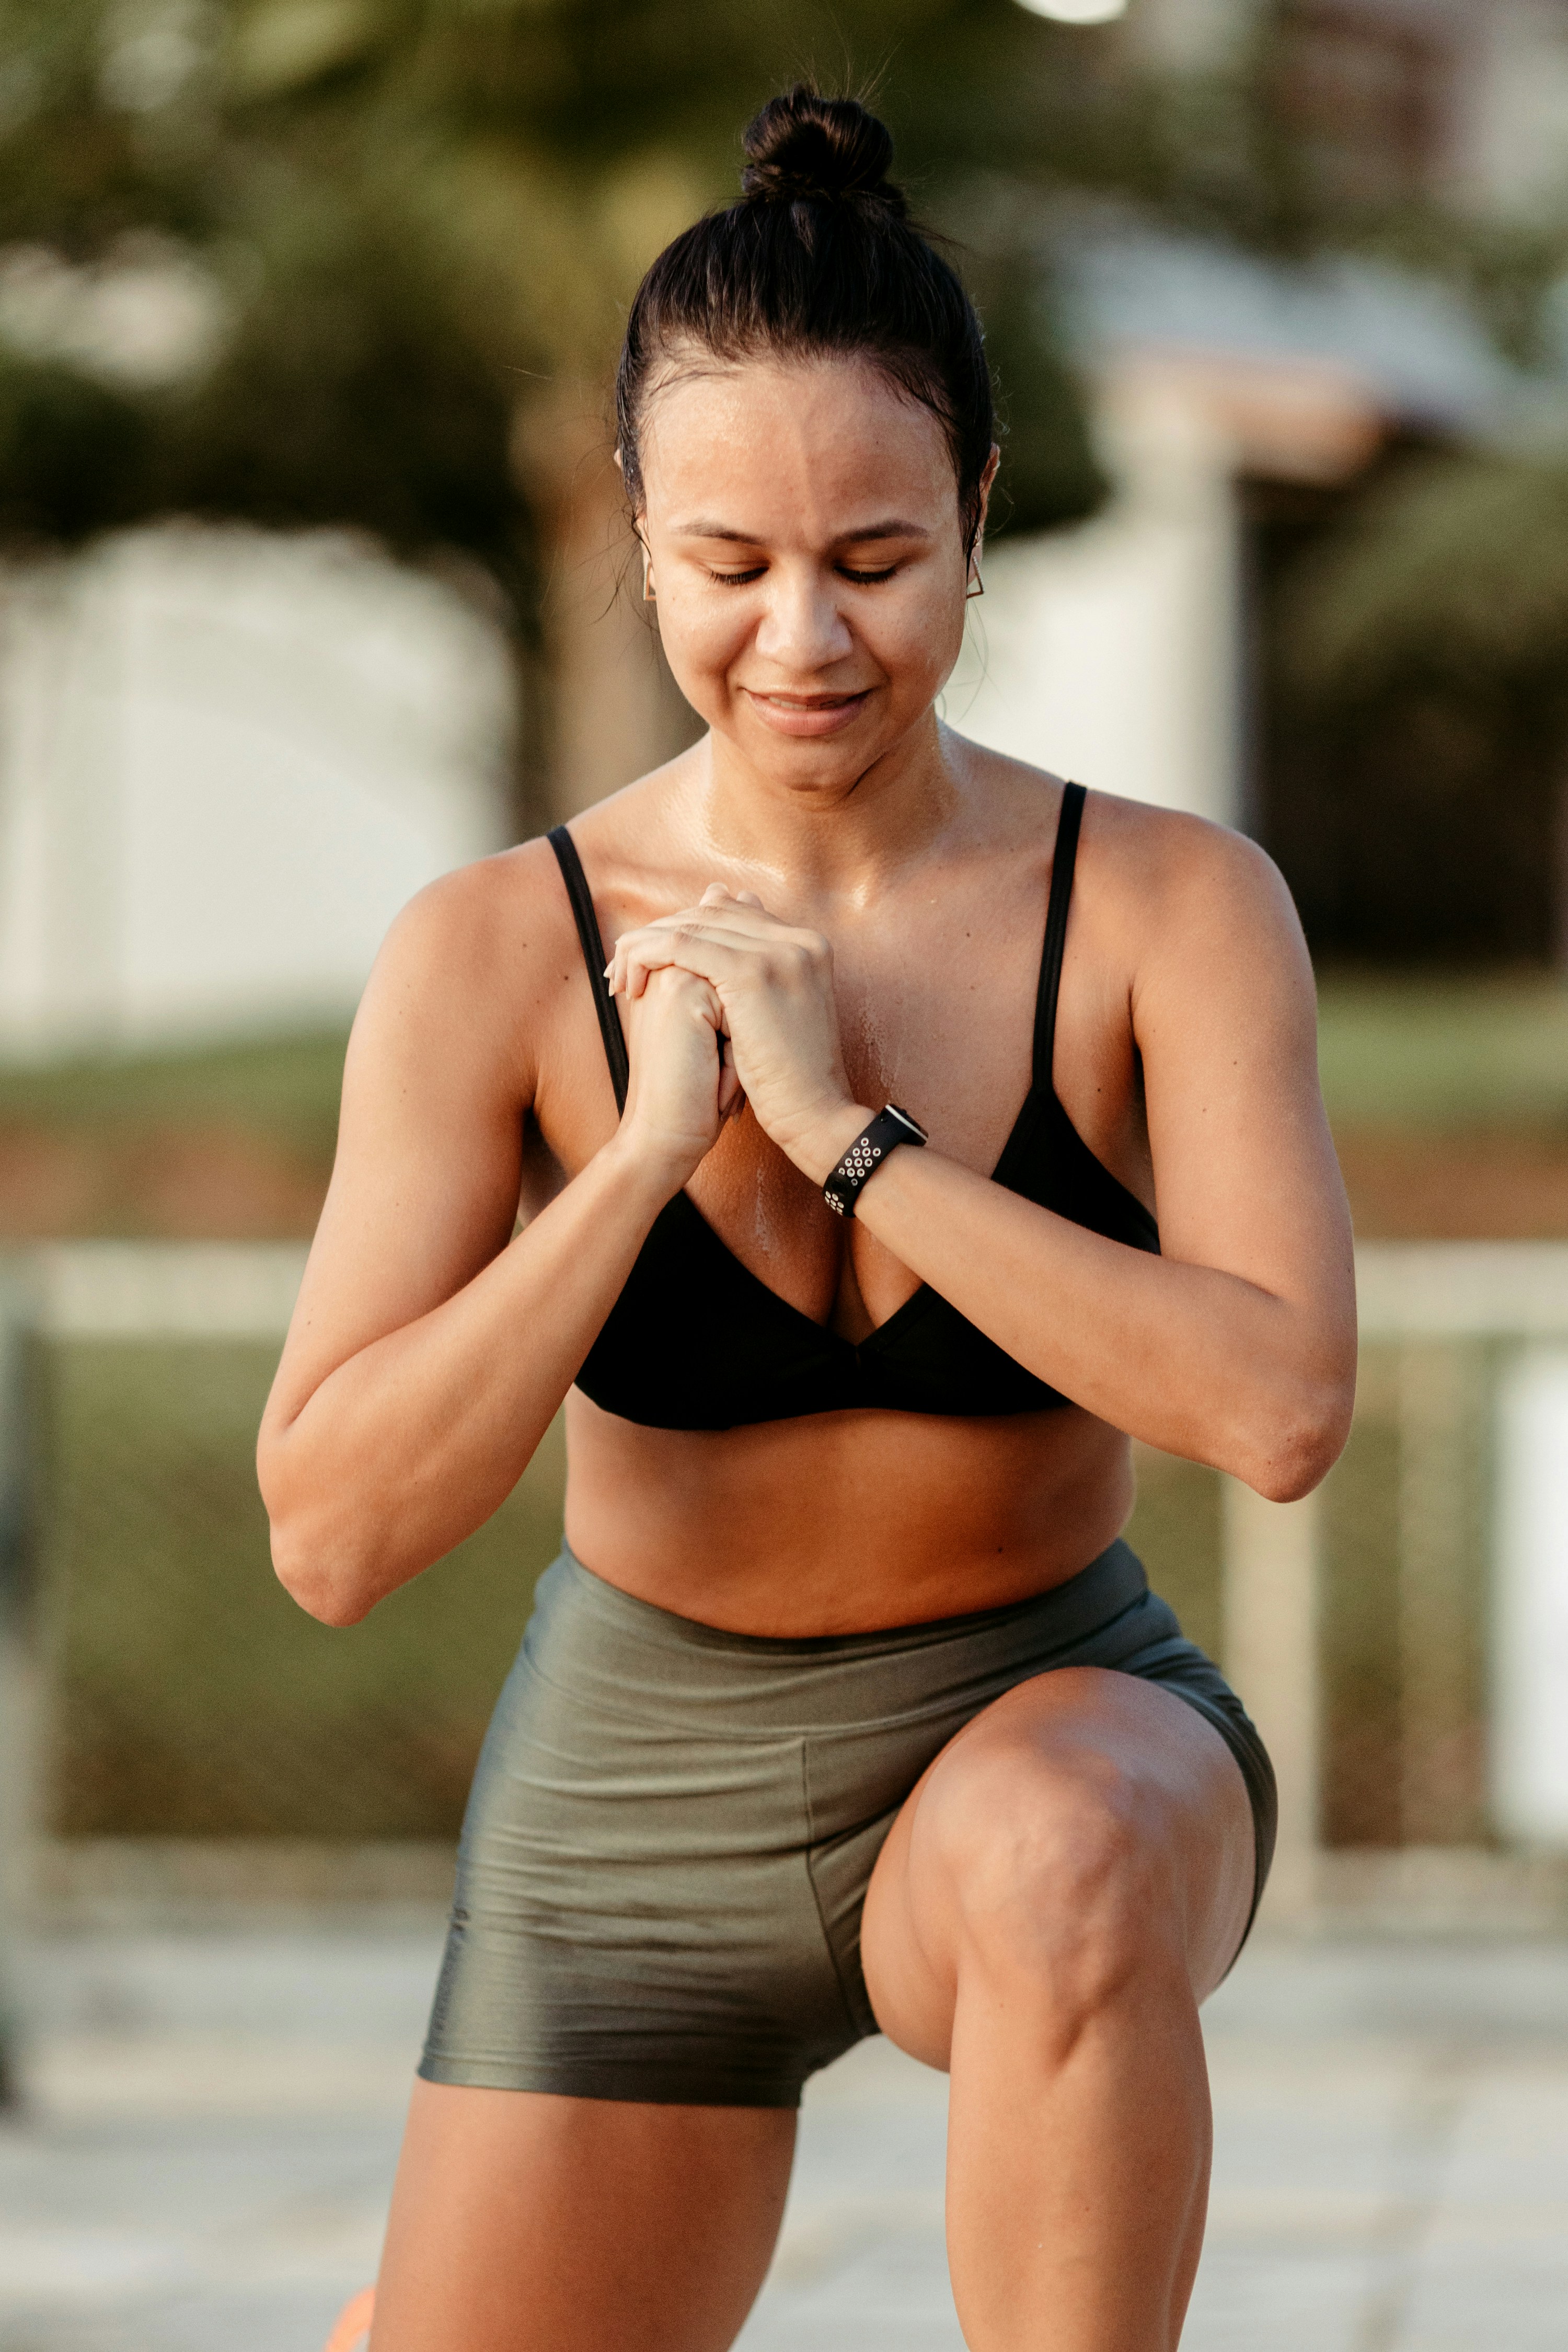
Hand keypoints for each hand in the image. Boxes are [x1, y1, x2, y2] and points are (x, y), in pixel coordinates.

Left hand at [607, 888, 865, 1177]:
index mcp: (806, 944)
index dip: (683, 929)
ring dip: (645, 945)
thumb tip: (714, 960)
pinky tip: (630, 980)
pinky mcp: (755, 973)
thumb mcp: (770, 1015)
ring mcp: (781, 951)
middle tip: (622, 966)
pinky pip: (682, 945)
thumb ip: (748, 976)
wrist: (815, 1116)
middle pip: (710, 913)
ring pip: (692, 925)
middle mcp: (799, 938)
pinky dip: (647, 956)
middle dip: (659, 935)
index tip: (648, 960)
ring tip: (620, 976)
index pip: (731, 912)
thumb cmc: (788, 1078)